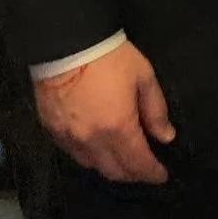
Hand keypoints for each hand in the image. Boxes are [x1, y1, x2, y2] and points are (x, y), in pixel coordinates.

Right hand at [34, 41, 174, 183]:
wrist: (67, 43)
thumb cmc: (110, 57)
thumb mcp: (144, 77)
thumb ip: (156, 110)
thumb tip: (165, 136)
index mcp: (118, 128)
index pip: (137, 163)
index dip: (152, 172)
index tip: (162, 175)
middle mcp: (92, 141)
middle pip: (114, 171)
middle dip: (133, 174)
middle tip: (144, 169)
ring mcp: (69, 138)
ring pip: (92, 166)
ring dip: (110, 167)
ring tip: (123, 160)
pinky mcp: (52, 130)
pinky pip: (73, 154)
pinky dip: (89, 156)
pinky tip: (96, 147)